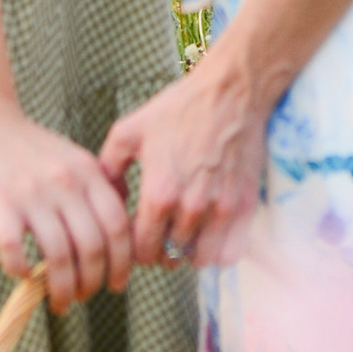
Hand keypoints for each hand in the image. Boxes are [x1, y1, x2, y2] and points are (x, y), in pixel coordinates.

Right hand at [0, 97, 136, 311]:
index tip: (116, 285)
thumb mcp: (74, 158)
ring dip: (62, 287)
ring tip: (59, 301)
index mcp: (88, 173)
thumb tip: (120, 230)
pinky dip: (21, 270)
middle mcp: (65, 183)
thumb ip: (97, 188)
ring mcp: (31, 193)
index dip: (122, 263)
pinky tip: (23, 275)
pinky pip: (13, 248)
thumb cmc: (28, 147)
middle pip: (93, 247)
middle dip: (92, 283)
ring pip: (59, 255)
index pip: (118, 226)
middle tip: (83, 297)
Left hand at [100, 48, 269, 268]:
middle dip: (159, 250)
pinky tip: (209, 235)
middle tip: (158, 234)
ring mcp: (221, 210)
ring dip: (188, 252)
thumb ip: (108, 168)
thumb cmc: (179, 108)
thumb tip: (109, 198)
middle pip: (169, 256)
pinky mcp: (245, 207)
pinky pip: (230, 254)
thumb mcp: (129, 131)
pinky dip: (218, 253)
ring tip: (182, 234)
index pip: (141, 250)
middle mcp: (190, 208)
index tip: (137, 235)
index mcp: (159, 193)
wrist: (230, 92)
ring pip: (199, 259)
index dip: (134, 248)